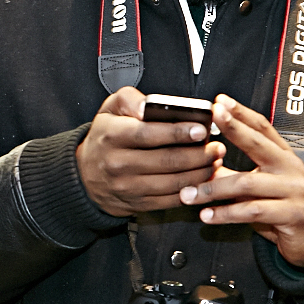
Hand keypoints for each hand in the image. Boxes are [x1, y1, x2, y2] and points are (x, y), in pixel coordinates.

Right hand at [76, 87, 224, 216]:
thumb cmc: (105, 137)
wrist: (85, 176)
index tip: (201, 130)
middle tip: (217, 147)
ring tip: (215, 161)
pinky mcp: (138, 204)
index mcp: (111, 136)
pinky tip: (202, 179)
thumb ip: (129, 99)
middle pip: (166, 161)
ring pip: (172, 182)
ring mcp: (127, 187)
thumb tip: (146, 107)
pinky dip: (191, 191)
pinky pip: (170, 200)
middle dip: (198, 155)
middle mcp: (117, 164)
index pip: (147, 134)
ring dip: (200, 173)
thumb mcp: (109, 109)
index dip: (177, 132)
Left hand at [178, 95, 303, 268]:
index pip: (262, 127)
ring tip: (190, 194)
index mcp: (282, 156)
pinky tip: (208, 215)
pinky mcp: (293, 214)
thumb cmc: (281, 209)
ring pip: (247, 183)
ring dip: (213, 189)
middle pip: (258, 144)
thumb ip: (230, 173)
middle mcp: (290, 168)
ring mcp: (294, 190)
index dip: (241, 113)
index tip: (219, 102)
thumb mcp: (255, 187)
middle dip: (232, 130)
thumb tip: (202, 162)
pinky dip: (226, 214)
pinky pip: (253, 210)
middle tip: (208, 123)